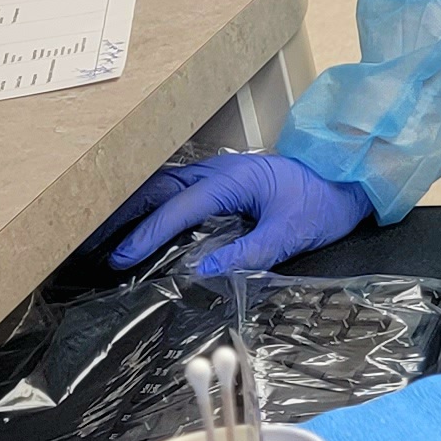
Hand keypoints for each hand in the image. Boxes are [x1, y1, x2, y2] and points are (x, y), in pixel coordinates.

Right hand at [101, 153, 375, 275]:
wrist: (348, 181)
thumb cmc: (322, 204)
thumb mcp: (289, 233)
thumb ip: (248, 252)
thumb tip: (203, 271)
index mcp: (232, 179)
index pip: (179, 207)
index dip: (147, 234)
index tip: (121, 258)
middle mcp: (218, 170)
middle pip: (159, 189)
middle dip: (124, 215)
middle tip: (91, 242)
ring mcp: (218, 173)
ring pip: (164, 187)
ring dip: (133, 208)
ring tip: (101, 234)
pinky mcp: (222, 182)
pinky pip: (179, 191)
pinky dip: (153, 206)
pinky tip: (138, 225)